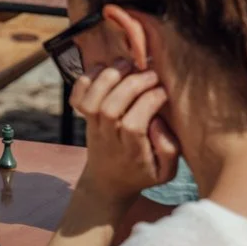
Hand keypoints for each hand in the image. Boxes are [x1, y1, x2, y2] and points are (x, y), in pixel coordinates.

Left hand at [71, 61, 180, 203]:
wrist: (107, 181)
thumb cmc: (142, 172)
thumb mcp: (165, 172)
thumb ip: (169, 150)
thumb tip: (157, 122)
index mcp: (132, 153)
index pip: (133, 126)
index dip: (148, 103)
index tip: (164, 91)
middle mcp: (108, 139)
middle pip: (110, 109)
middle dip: (132, 86)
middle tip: (151, 73)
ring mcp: (93, 129)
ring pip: (91, 102)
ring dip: (108, 78)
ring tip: (129, 64)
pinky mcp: (84, 120)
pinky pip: (77, 100)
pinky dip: (85, 81)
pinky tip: (104, 69)